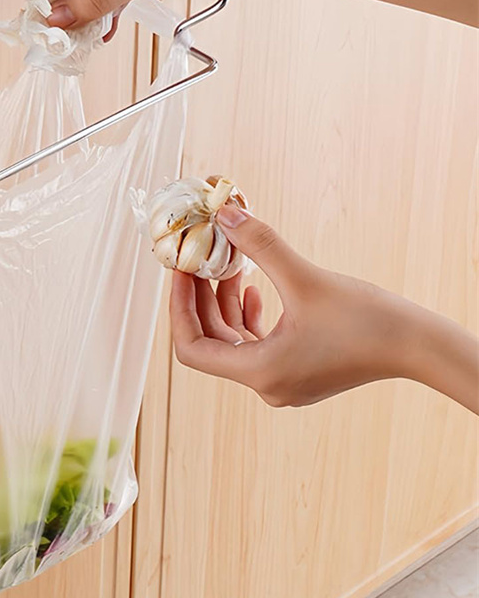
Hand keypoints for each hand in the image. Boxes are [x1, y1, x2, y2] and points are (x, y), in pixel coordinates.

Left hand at [170, 205, 478, 411]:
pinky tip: (251, 286)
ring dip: (225, 303)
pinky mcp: (296, 371)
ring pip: (233, 341)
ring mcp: (280, 381)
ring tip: (226, 264)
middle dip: (201, 299)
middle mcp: (265, 384)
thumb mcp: (306, 277)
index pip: (192, 348)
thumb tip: (225, 212)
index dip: (178, 308)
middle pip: (211, 342)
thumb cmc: (369, 320)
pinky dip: (247, 316)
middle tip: (194, 259)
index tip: (178, 272)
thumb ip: (260, 245)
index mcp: (260, 371)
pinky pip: (256, 344)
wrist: (418, 346)